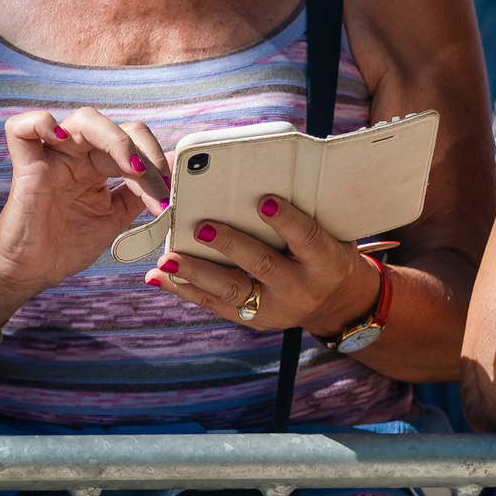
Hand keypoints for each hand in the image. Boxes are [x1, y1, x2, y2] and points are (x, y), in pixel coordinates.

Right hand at [0, 107, 169, 302]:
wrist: (34, 271)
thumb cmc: (68, 245)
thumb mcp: (116, 218)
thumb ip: (140, 192)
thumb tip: (173, 165)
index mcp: (97, 164)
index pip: (134, 143)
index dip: (156, 164)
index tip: (166, 200)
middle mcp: (77, 154)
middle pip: (116, 128)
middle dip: (144, 152)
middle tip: (157, 185)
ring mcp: (52, 157)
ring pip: (84, 119)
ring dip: (116, 140)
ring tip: (131, 169)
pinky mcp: (26, 166)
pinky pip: (21, 128)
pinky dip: (40, 123)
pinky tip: (61, 140)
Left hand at [147, 195, 378, 337]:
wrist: (336, 302)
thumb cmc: (326, 252)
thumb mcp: (330, 232)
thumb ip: (305, 212)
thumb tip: (262, 175)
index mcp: (324, 261)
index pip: (306, 238)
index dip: (286, 221)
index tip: (265, 201)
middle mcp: (300, 288)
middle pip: (262, 265)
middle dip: (230, 246)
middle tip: (201, 228)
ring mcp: (275, 308)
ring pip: (232, 291)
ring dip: (196, 273)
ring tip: (167, 259)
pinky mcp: (253, 320)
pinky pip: (215, 305)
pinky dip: (185, 290)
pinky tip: (159, 277)